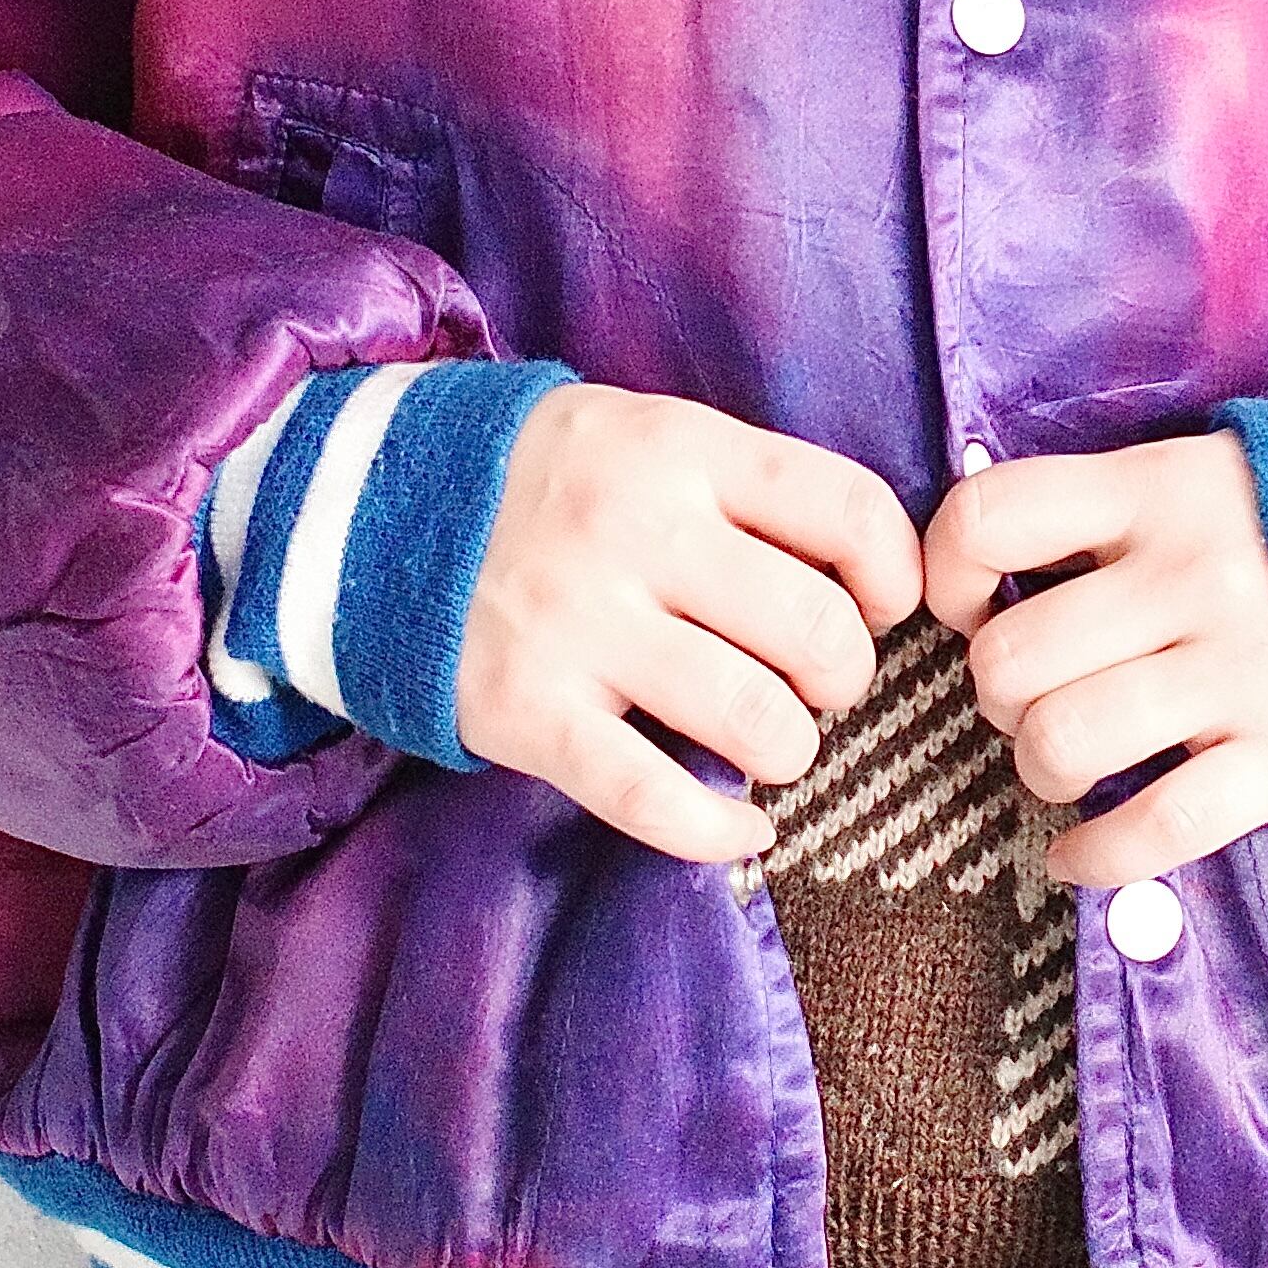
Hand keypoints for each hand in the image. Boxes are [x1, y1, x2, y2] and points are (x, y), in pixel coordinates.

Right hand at [454, 387, 921, 864]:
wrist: (373, 509)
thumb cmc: (553, 482)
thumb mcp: (651, 436)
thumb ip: (750, 487)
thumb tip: (874, 575)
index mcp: (681, 449)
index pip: (848, 511)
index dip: (895, 575)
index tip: (883, 605)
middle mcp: (635, 531)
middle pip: (816, 630)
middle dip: (844, 677)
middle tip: (819, 684)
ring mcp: (577, 624)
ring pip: (756, 721)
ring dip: (789, 750)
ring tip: (770, 741)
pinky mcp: (527, 712)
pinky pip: (654, 798)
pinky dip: (720, 831)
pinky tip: (741, 827)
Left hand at [922, 432, 1267, 889]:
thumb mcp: (1200, 478)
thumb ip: (1099, 510)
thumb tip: (969, 567)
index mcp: (1162, 488)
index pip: (993, 516)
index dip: (947, 571)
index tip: (967, 603)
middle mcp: (1196, 575)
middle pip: (1013, 654)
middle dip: (995, 691)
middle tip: (1026, 694)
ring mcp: (1245, 671)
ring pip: (1064, 741)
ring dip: (1039, 767)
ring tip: (1063, 758)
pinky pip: (1156, 829)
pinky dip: (1094, 858)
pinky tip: (1075, 855)